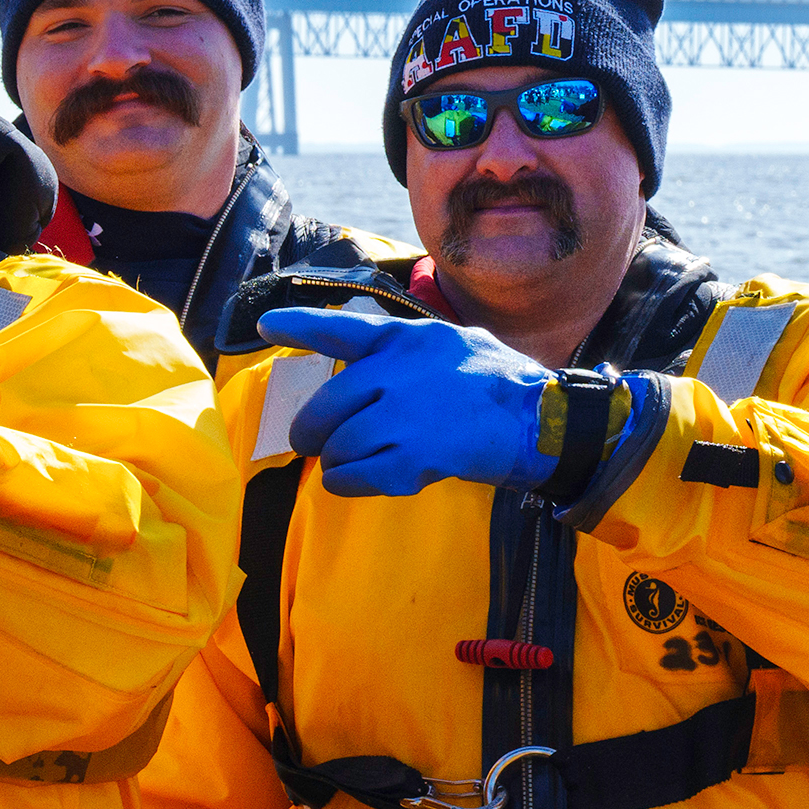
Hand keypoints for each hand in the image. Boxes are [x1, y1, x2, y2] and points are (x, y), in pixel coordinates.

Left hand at [255, 306, 553, 495]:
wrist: (543, 421)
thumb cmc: (502, 385)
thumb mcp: (455, 346)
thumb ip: (410, 354)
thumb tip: (366, 367)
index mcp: (406, 341)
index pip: (340, 329)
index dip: (299, 327)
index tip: (265, 325)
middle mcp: (396, 373)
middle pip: (325, 406)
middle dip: (312, 431)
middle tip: (312, 443)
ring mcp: (402, 415)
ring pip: (338, 444)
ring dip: (335, 460)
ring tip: (345, 465)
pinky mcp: (411, 456)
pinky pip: (353, 476)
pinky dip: (346, 483)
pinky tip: (353, 481)